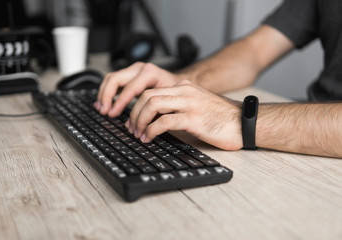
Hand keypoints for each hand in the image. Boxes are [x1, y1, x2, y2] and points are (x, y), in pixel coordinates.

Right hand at [94, 62, 180, 117]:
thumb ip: (151, 114)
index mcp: (150, 73)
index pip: (129, 87)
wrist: (181, 86)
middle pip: (115, 79)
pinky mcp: (131, 75)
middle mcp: (141, 69)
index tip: (112, 114)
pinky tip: (104, 103)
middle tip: (104, 111)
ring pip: (111, 78)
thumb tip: (133, 126)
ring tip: (101, 109)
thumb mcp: (167, 103)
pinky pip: (114, 81)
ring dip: (104, 94)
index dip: (119, 102)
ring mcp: (134, 71)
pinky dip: (107, 92)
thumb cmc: (177, 95)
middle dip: (106, 96)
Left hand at [126, 80, 242, 150]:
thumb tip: (156, 120)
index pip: (151, 91)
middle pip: (147, 96)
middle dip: (134, 113)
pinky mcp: (193, 118)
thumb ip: (178, 107)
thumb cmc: (222, 118)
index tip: (133, 121)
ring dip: (140, 121)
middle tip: (132, 129)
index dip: (136, 106)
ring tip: (139, 134)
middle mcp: (185, 91)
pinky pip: (163, 121)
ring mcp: (189, 103)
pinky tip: (149, 138)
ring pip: (152, 105)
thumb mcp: (197, 106)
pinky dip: (151, 130)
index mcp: (184, 87)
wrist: (245, 123)